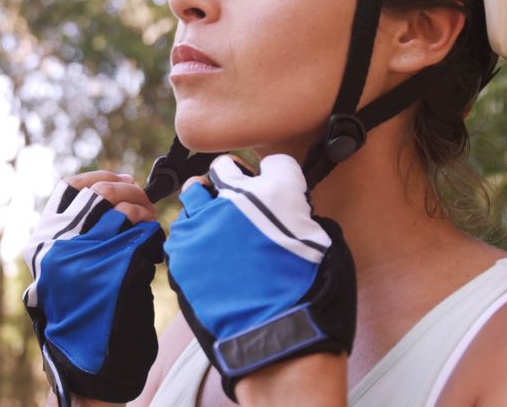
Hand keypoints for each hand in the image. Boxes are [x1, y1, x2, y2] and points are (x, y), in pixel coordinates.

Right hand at [22, 172, 163, 405]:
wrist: (86, 364)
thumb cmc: (82, 315)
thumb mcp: (66, 268)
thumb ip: (81, 231)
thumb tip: (114, 191)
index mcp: (43, 243)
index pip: (70, 188)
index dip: (100, 178)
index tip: (123, 180)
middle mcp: (59, 246)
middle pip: (100, 194)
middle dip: (129, 192)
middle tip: (144, 203)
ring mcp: (86, 258)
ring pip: (123, 210)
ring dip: (144, 212)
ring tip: (149, 224)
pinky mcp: (115, 271)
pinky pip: (141, 237)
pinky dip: (153, 236)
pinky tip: (154, 248)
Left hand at [164, 154, 356, 400]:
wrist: (279, 343)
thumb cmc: (313, 299)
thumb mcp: (325, 244)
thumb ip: (301, 214)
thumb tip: (290, 212)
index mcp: (278, 190)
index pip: (274, 162)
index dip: (278, 177)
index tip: (276, 190)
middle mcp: (236, 198)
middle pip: (225, 167)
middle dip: (234, 180)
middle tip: (241, 202)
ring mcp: (204, 225)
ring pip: (194, 194)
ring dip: (207, 205)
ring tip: (218, 228)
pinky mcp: (181, 254)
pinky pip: (180, 232)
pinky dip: (192, 238)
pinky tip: (205, 256)